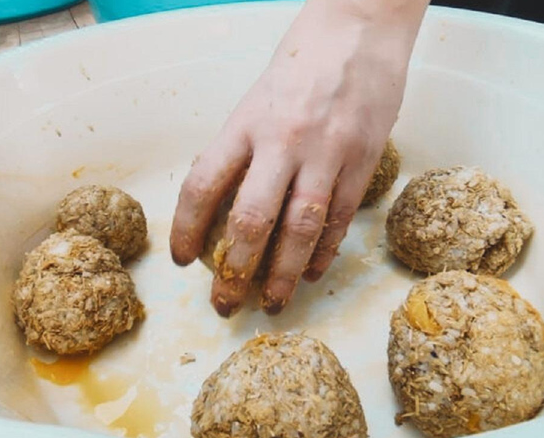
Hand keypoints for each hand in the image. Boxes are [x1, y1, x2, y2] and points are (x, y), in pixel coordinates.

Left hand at [170, 0, 427, 316]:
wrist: (360, 26)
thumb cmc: (302, 62)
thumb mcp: (256, 99)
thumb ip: (242, 149)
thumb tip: (224, 207)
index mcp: (245, 122)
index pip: (203, 185)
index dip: (185, 228)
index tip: (181, 258)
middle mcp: (283, 140)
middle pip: (250, 219)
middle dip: (234, 271)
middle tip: (224, 303)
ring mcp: (327, 152)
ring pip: (299, 229)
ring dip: (282, 275)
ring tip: (271, 304)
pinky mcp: (363, 160)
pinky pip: (340, 219)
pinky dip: (324, 252)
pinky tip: (311, 273)